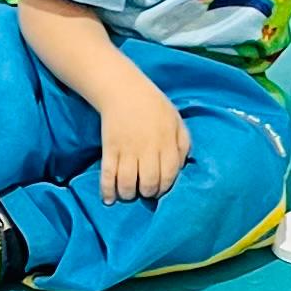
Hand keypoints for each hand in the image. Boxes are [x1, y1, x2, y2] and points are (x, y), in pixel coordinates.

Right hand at [98, 78, 190, 204]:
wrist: (123, 90)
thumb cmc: (153, 107)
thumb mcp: (176, 121)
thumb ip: (183, 144)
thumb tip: (182, 168)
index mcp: (167, 141)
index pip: (169, 174)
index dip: (165, 188)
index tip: (160, 190)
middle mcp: (148, 148)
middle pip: (149, 183)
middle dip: (148, 193)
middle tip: (145, 192)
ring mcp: (127, 149)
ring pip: (128, 183)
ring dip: (129, 194)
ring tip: (129, 193)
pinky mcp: (109, 148)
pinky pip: (108, 175)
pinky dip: (107, 190)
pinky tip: (109, 199)